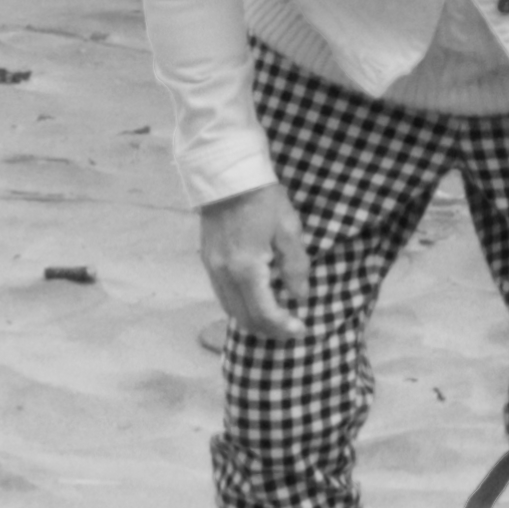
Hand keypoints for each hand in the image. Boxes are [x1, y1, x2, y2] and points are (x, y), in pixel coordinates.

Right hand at [198, 181, 310, 340]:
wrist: (228, 176)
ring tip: (276, 318)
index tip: (300, 329)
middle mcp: (224, 274)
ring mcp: (212, 269)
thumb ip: (295, 266)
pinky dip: (240, 306)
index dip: (283, 328)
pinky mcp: (208, 261)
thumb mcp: (289, 229)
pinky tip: (256, 300)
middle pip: (244, 320)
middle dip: (269, 330)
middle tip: (290, 329)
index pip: (264, 314)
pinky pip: (222, 296)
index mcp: (246, 268)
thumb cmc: (263, 199)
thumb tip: (299, 296)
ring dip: (253, 321)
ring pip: (230, 310)